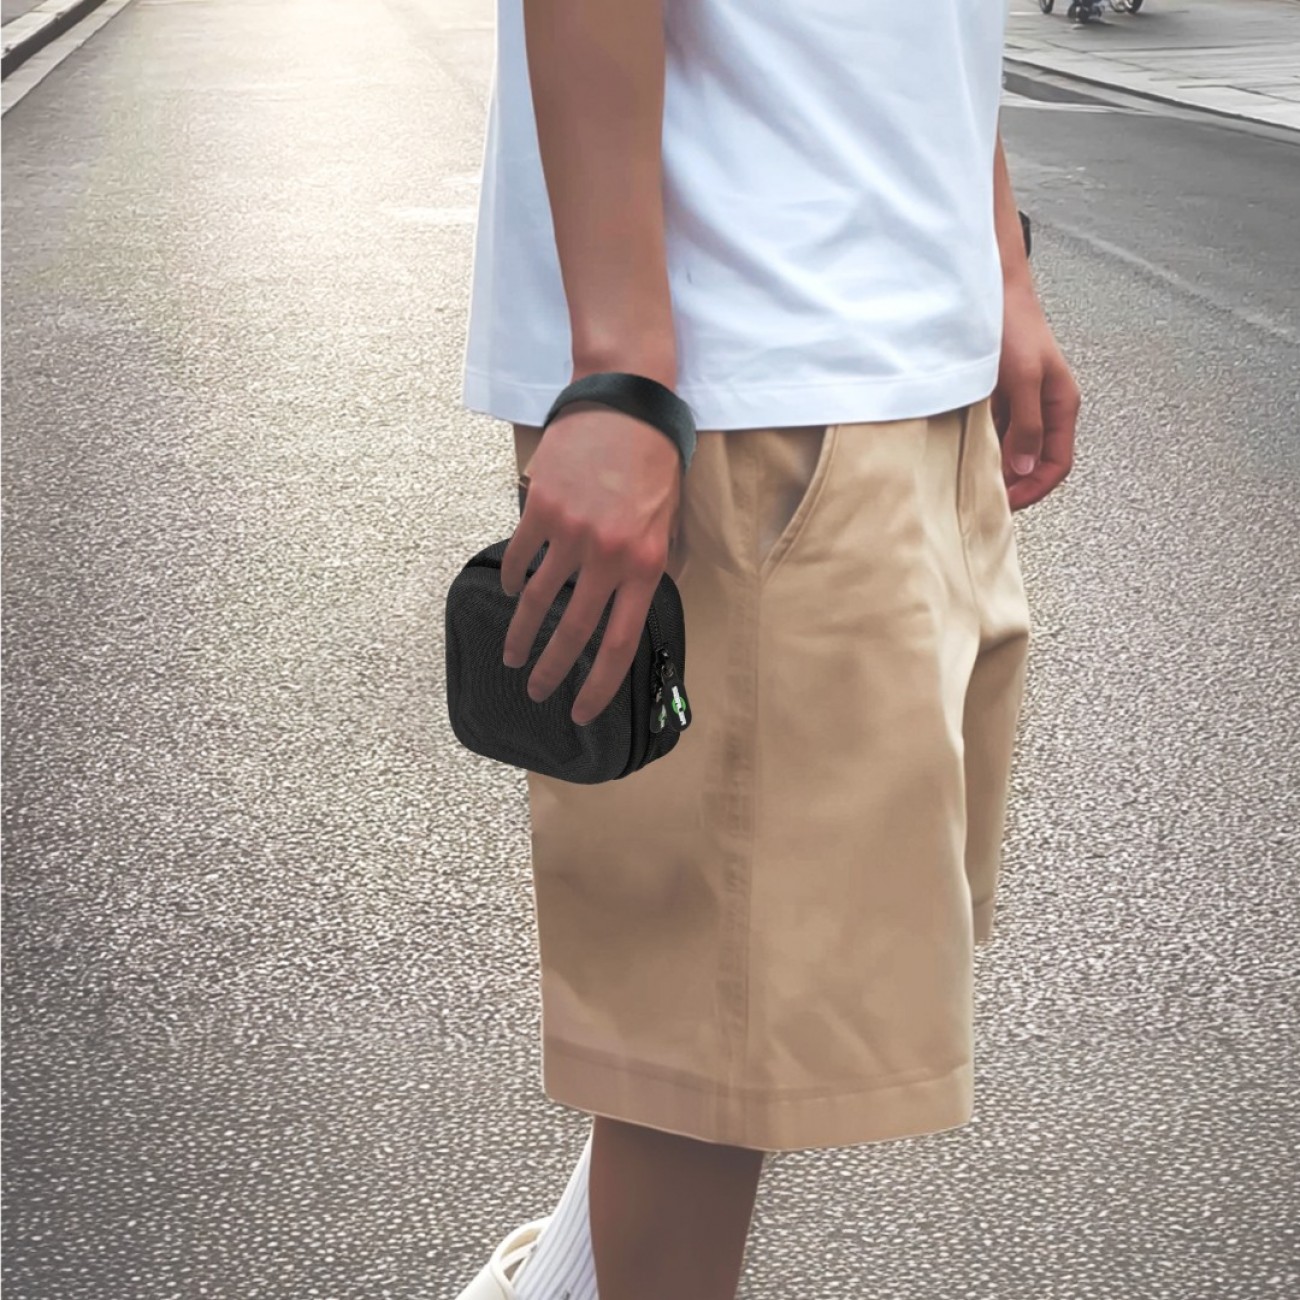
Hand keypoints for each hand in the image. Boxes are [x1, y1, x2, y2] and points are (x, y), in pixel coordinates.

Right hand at [500, 401, 680, 725]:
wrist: (626, 401)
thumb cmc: (654, 461)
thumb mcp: (670, 520)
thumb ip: (652, 566)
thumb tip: (631, 606)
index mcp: (646, 564)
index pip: (619, 643)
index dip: (598, 685)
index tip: (581, 712)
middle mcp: (608, 555)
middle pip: (573, 632)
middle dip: (551, 670)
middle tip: (536, 690)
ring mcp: (572, 532)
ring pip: (539, 600)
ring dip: (521, 633)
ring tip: (512, 654)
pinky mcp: (542, 508)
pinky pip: (522, 557)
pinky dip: (515, 580)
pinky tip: (513, 593)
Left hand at [992, 282, 1079, 511]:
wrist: (991, 291)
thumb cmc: (1013, 326)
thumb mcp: (1023, 379)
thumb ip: (1027, 425)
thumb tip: (1026, 468)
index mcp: (1061, 406)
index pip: (1057, 464)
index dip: (1035, 490)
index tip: (1008, 506)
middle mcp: (1044, 409)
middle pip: (1034, 462)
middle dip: (1014, 485)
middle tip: (985, 502)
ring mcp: (1021, 404)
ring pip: (1013, 450)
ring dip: (996, 469)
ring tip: (971, 484)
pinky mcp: (1000, 398)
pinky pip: (995, 434)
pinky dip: (983, 450)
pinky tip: (963, 457)